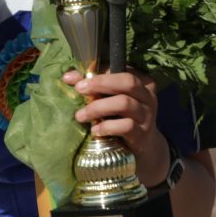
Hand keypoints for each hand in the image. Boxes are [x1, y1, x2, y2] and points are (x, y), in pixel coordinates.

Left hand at [64, 68, 167, 185]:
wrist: (144, 147)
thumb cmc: (122, 116)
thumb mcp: (110, 99)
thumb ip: (91, 86)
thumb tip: (68, 77)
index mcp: (141, 82)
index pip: (121, 70)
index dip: (98, 73)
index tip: (75, 81)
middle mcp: (147, 96)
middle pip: (128, 82)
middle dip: (100, 83)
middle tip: (79, 90)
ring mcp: (147, 115)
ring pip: (124, 103)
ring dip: (98, 108)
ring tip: (80, 116)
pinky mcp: (143, 134)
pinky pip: (126, 126)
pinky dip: (107, 127)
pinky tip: (94, 130)